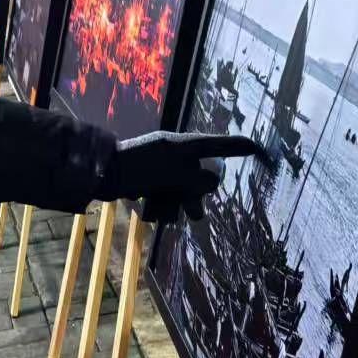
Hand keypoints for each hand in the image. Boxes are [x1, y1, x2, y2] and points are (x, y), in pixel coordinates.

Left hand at [113, 131, 264, 223]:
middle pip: (201, 179)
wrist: (99, 173)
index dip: (238, 147)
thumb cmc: (137, 167)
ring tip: (160, 207)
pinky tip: (146, 206)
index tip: (258, 148)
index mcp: (184, 145)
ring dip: (174, 206)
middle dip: (195, 197)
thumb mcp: (173, 172)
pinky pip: (166, 201)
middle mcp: (176, 156)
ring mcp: (162, 170)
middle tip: (192, 212)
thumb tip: (212, 183)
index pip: (219, 145)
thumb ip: (198, 179)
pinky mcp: (150, 185)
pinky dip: (159, 207)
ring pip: (182, 195)